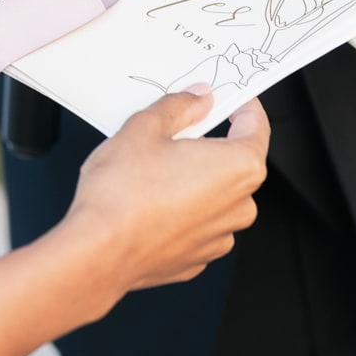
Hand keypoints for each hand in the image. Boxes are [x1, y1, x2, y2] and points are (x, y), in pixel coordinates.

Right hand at [66, 91, 269, 301]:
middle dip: (210, 144)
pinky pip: (199, 222)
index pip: (256, 126)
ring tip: (155, 170)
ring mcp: (220, 236)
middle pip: (236, 162)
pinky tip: (152, 201)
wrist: (99, 251)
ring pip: (217, 194)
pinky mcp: (198, 257)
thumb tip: (198, 98)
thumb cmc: (122, 195)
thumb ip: (179, 106)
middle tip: (177, 131)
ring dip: (195, 178)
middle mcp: (239, 205)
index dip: (243, 106)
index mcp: (238, 166)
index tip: (230, 98)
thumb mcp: (145, 128)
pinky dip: (183, 208)